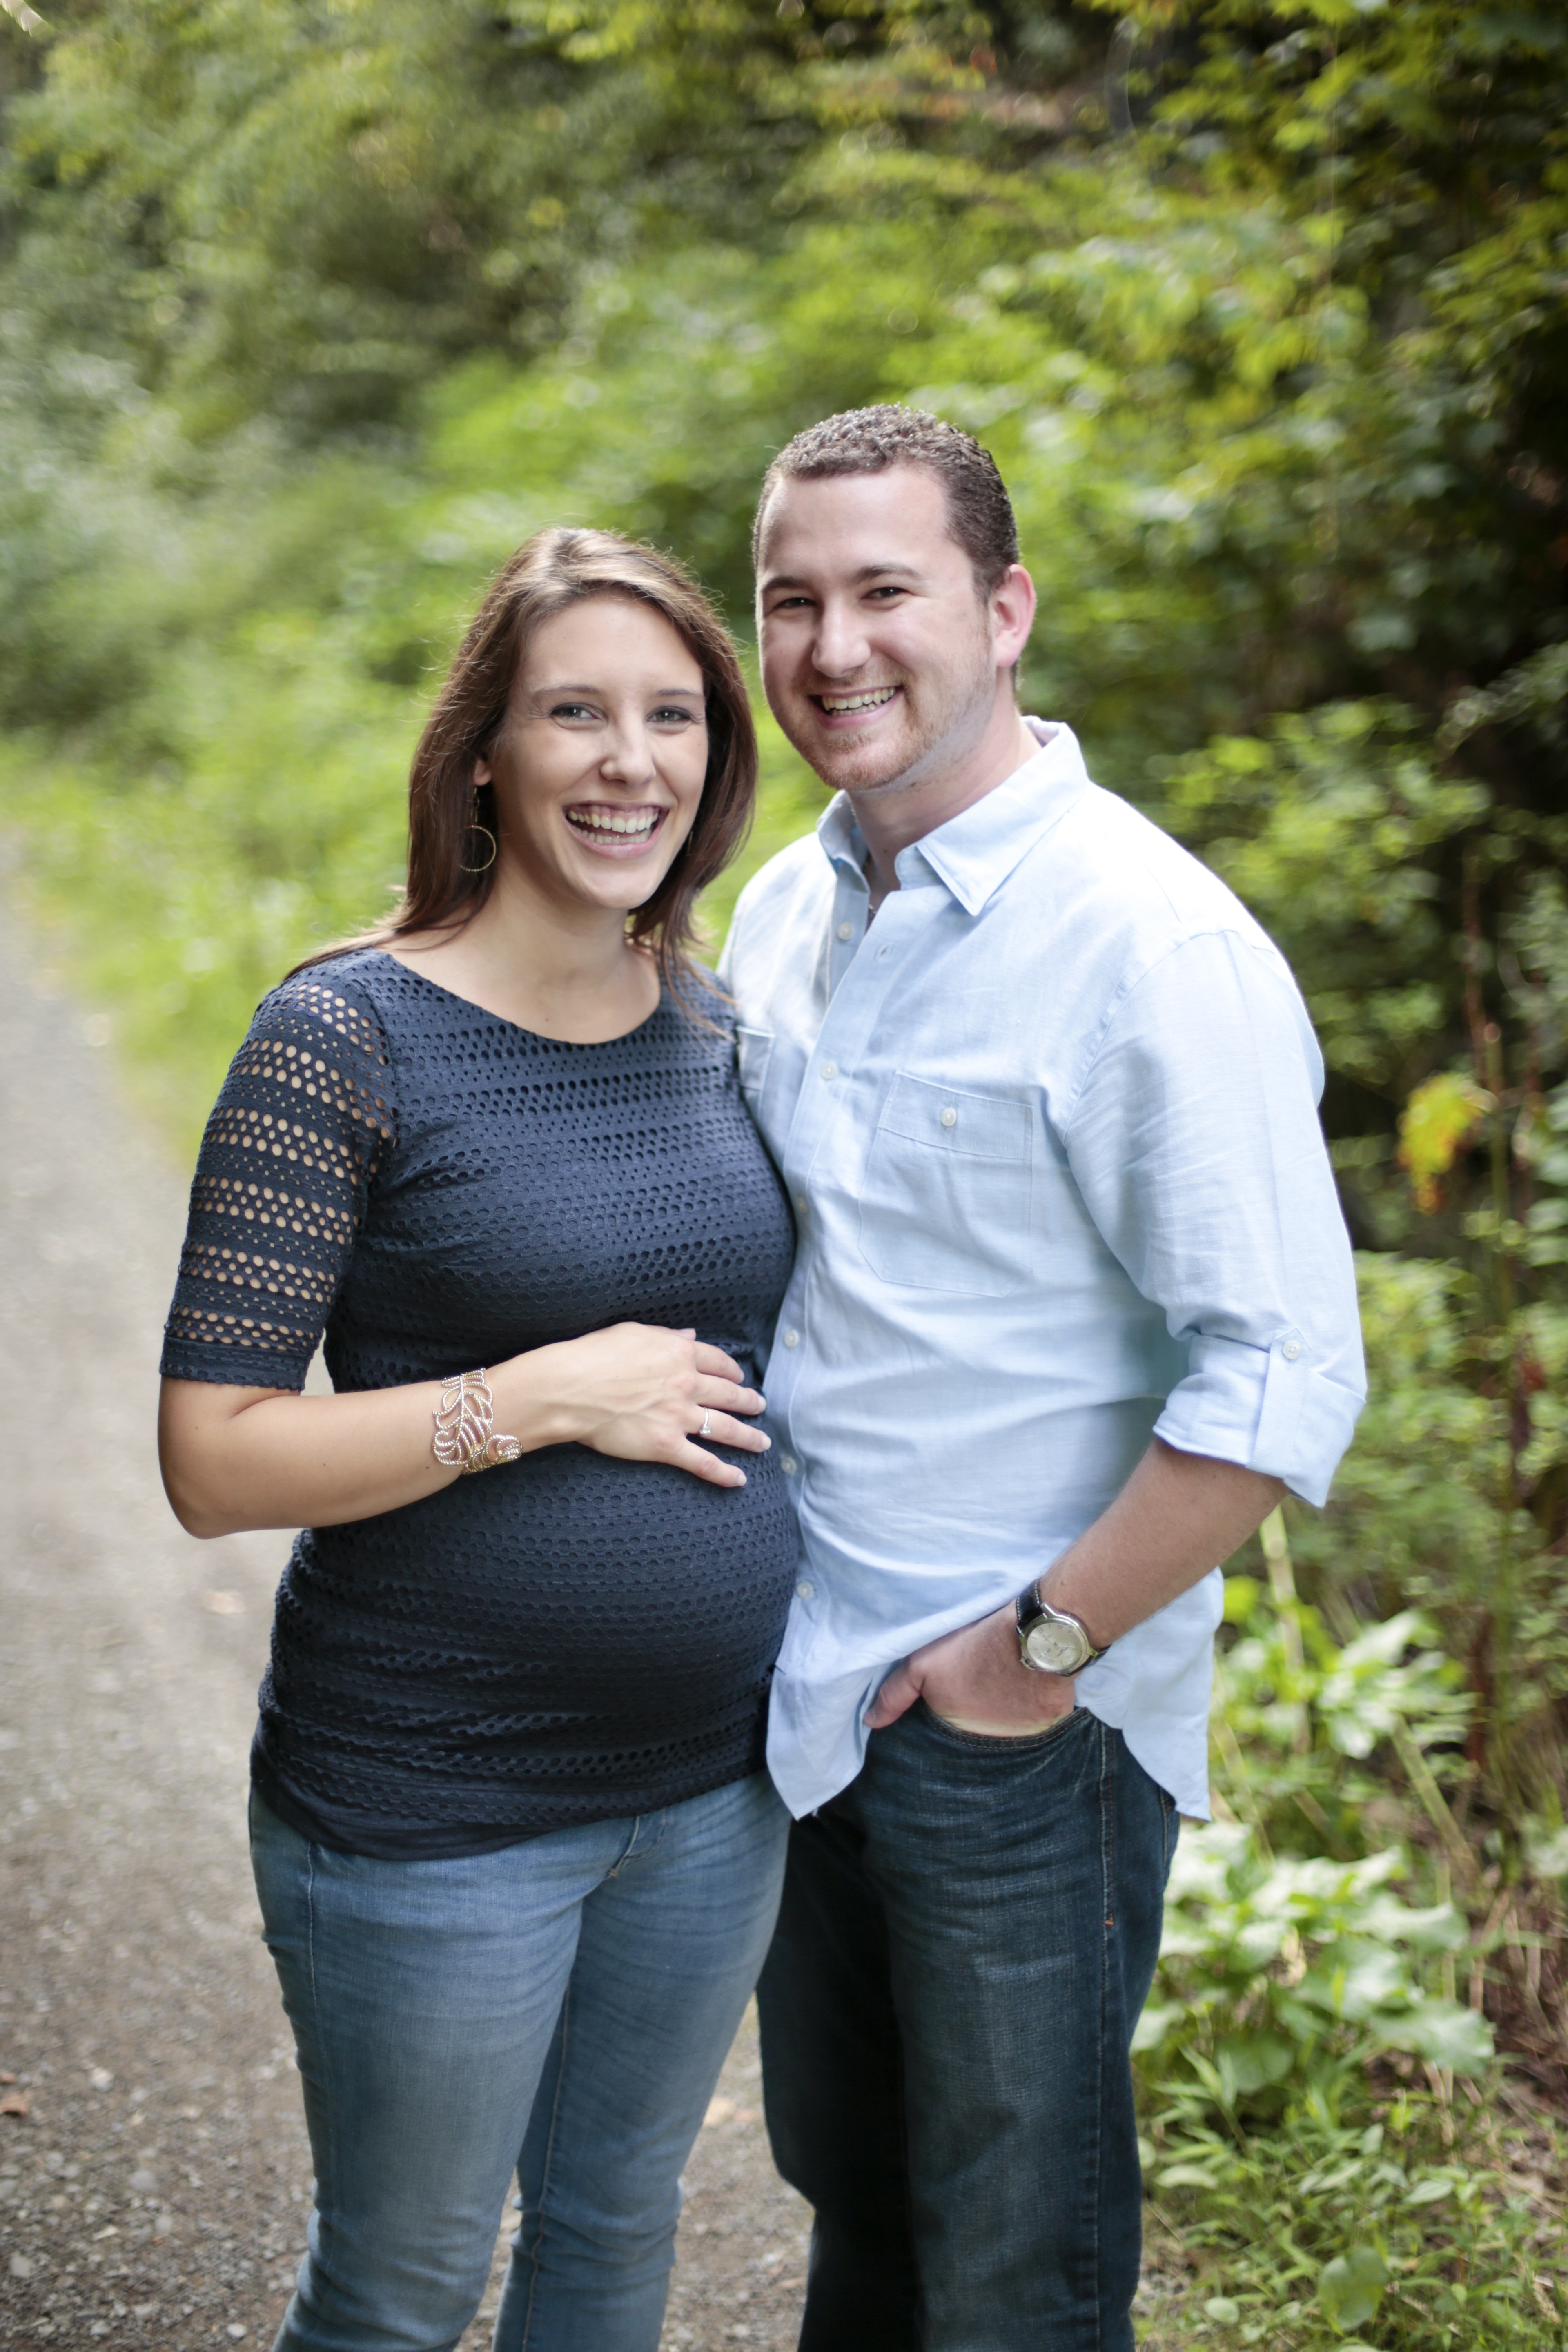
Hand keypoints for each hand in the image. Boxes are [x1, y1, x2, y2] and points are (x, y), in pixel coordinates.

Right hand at [501, 1324, 768, 1489]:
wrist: (570, 1387)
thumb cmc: (593, 1355)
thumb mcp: (633, 1333)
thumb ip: (667, 1335)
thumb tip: (691, 1335)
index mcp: (680, 1353)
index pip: (717, 1362)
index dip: (732, 1371)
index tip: (739, 1378)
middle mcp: (687, 1384)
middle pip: (729, 1395)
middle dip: (749, 1402)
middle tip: (761, 1406)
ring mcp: (679, 1416)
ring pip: (725, 1428)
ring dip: (748, 1437)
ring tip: (762, 1442)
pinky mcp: (666, 1445)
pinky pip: (703, 1462)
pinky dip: (724, 1473)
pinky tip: (740, 1479)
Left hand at [864, 1598, 1075, 1733]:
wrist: (1033, 1635)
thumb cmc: (974, 1647)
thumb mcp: (923, 1664)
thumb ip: (895, 1695)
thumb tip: (870, 1723)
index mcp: (955, 1733)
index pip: (943, 1740)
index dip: (942, 1724)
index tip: (945, 1708)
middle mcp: (987, 1745)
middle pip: (974, 1741)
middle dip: (972, 1727)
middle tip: (975, 1697)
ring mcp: (1021, 1738)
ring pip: (1005, 1736)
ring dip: (1002, 1723)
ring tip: (1001, 1693)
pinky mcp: (1049, 1725)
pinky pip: (1037, 1726)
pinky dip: (1031, 1714)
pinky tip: (1027, 1692)